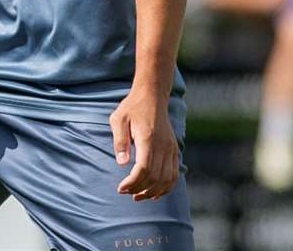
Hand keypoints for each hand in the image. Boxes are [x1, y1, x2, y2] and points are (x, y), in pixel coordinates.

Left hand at [111, 85, 180, 199]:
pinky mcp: (174, 150)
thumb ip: (120, 140)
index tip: (120, 188)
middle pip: (155, 177)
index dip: (132, 182)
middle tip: (125, 192)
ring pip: (167, 179)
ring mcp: (171, 149)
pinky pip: (174, 175)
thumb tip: (121, 163)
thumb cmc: (132, 108)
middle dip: (140, 189)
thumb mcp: (118, 119)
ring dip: (153, 192)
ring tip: (138, 196)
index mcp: (149, 139)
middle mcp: (163, 146)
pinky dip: (166, 187)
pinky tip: (154, 193)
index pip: (144, 169)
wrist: (152, 97)